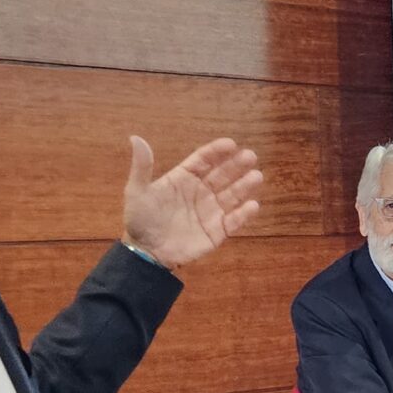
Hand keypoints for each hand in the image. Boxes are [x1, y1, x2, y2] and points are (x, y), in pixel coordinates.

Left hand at [122, 136, 263, 268]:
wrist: (146, 254)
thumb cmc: (141, 220)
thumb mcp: (137, 191)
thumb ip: (142, 166)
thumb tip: (135, 137)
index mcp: (183, 179)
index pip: (203, 161)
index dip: (216, 151)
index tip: (231, 144)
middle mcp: (200, 192)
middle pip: (222, 175)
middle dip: (236, 165)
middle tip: (250, 156)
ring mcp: (210, 212)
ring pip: (231, 195)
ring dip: (244, 185)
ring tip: (256, 176)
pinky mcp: (216, 232)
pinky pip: (233, 221)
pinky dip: (244, 214)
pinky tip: (252, 205)